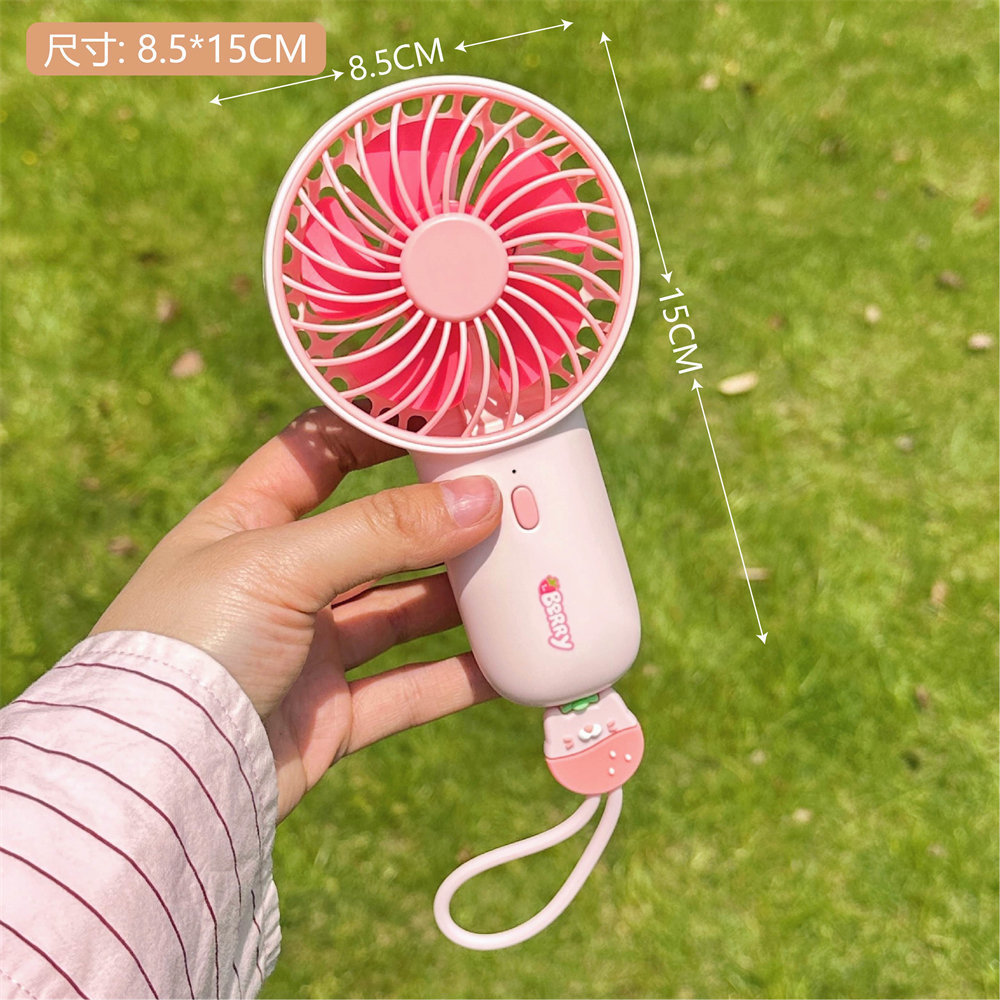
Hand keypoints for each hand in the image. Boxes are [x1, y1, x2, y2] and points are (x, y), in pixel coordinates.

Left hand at [91, 407, 501, 819]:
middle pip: (377, 536)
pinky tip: (511, 663)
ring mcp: (307, 649)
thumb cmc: (189, 647)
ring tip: (525, 575)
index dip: (378, 432)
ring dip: (459, 598)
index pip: (319, 454)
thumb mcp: (280, 565)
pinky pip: (409, 688)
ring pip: (401, 612)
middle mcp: (279, 581)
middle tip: (510, 504)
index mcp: (246, 524)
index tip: (447, 421)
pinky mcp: (331, 715)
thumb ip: (381, 531)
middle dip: (441, 522)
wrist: (155, 783)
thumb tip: (480, 500)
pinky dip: (459, 677)